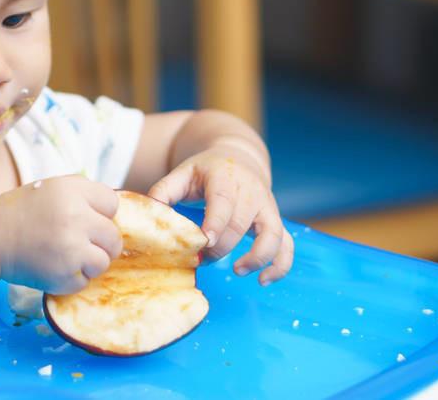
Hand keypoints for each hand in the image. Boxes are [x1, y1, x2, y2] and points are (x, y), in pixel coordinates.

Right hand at [0, 175, 122, 294]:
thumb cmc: (25, 211)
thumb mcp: (56, 187)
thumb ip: (86, 194)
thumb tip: (116, 214)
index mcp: (74, 191)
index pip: (112, 204)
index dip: (100, 212)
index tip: (83, 216)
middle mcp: (76, 218)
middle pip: (114, 237)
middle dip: (100, 241)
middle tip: (78, 241)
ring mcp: (71, 249)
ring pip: (103, 262)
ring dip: (88, 262)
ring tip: (65, 254)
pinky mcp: (63, 276)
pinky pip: (85, 281)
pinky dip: (72, 278)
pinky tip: (54, 266)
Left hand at [148, 144, 293, 284]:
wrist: (238, 157)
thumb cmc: (206, 171)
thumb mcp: (183, 173)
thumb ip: (164, 191)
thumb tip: (150, 213)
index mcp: (225, 177)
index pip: (223, 201)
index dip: (216, 223)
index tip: (204, 243)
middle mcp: (251, 191)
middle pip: (241, 224)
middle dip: (221, 247)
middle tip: (200, 259)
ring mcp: (267, 206)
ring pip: (274, 234)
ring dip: (258, 257)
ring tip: (237, 270)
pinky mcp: (276, 220)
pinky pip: (287, 244)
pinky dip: (281, 265)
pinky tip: (264, 280)